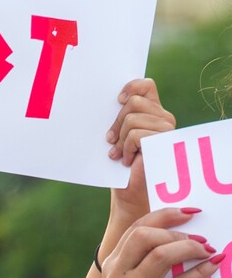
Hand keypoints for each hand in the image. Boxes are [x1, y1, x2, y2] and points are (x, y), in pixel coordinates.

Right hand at [102, 208, 223, 277]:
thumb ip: (142, 263)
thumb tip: (179, 236)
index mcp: (111, 265)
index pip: (136, 227)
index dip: (165, 215)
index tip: (189, 212)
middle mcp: (115, 275)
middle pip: (145, 235)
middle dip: (177, 232)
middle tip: (200, 239)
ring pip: (161, 254)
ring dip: (190, 248)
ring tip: (207, 250)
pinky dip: (201, 271)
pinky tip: (213, 266)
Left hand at [107, 78, 174, 217]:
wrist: (130, 193)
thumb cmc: (122, 165)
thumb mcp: (118, 135)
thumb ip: (120, 116)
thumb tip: (111, 98)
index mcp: (153, 112)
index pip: (146, 85)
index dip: (131, 87)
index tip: (118, 100)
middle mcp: (164, 118)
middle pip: (134, 102)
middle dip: (116, 122)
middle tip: (110, 140)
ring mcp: (166, 130)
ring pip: (132, 118)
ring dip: (120, 139)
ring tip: (118, 154)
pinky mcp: (163, 143)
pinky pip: (135, 134)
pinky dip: (126, 148)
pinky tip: (127, 160)